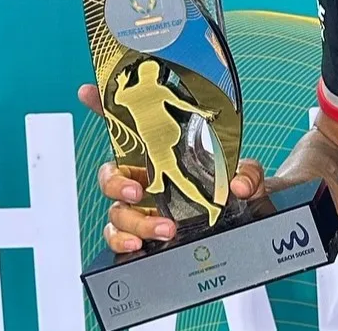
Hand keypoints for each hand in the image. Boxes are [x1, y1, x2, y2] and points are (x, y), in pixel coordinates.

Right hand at [78, 84, 270, 252]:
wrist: (242, 218)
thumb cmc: (233, 187)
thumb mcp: (246, 172)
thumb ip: (248, 174)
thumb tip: (240, 185)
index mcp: (161, 152)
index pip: (128, 125)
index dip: (104, 106)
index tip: (89, 91)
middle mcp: (145, 177)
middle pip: (110, 176)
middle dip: (116, 185)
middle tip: (139, 193)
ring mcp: (142, 206)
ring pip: (116, 212)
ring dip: (133, 222)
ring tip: (164, 229)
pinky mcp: (144, 231)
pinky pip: (119, 238)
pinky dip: (123, 242)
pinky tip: (139, 246)